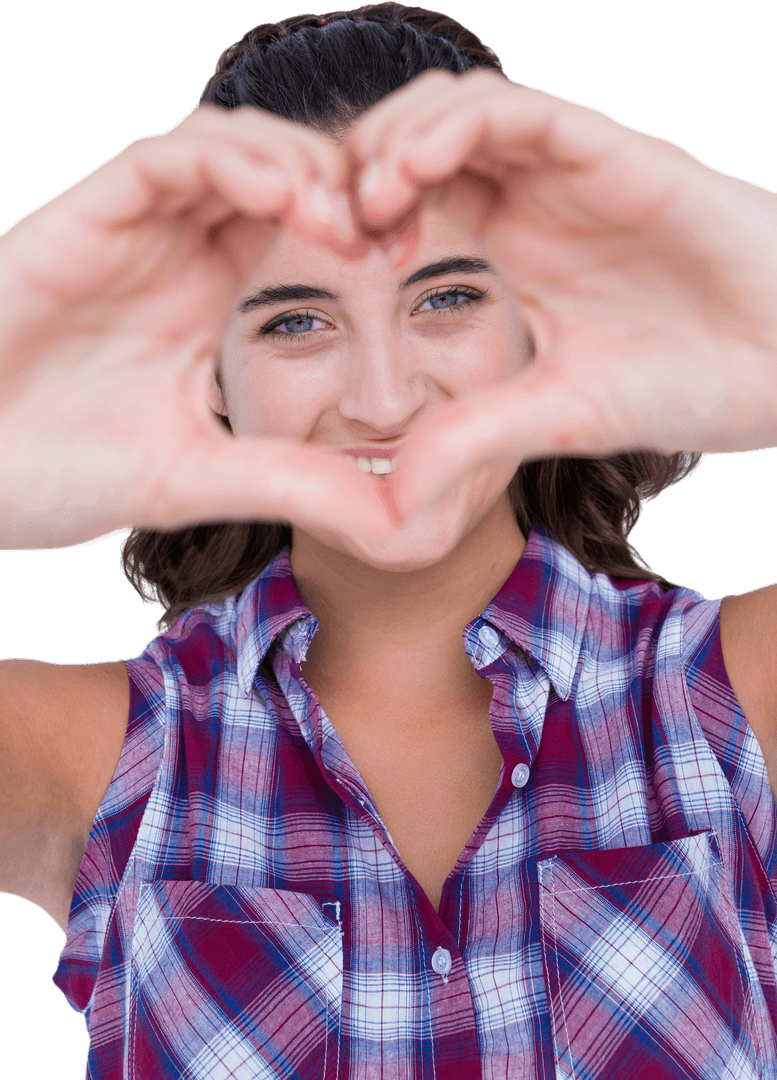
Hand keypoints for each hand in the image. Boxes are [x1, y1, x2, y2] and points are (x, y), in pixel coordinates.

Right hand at [0, 105, 398, 549]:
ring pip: (229, 147)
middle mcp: (181, 256)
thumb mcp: (198, 481)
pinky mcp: (83, 219)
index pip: (303, 228)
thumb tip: (396, 524)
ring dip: (294, 164)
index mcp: (213, 303)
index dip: (363, 224)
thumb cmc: (61, 478)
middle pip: (279, 171)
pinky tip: (278, 197)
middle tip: (393, 222)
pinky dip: (224, 163)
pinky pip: (161, 160)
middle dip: (343, 181)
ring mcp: (134, 234)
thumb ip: (289, 485)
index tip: (411, 254)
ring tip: (340, 213)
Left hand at [347, 68, 776, 518]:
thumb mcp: (557, 418)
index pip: (408, 203)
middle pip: (416, 144)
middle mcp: (531, 202)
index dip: (351, 218)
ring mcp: (568, 173)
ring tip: (363, 201)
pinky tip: (413, 171)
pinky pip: (520, 110)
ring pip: (456, 110)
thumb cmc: (689, 385)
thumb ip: (475, 438)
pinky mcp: (612, 152)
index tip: (318, 261)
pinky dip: (457, 126)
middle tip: (322, 222)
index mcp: (511, 253)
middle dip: (356, 168)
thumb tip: (393, 501)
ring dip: (396, 140)